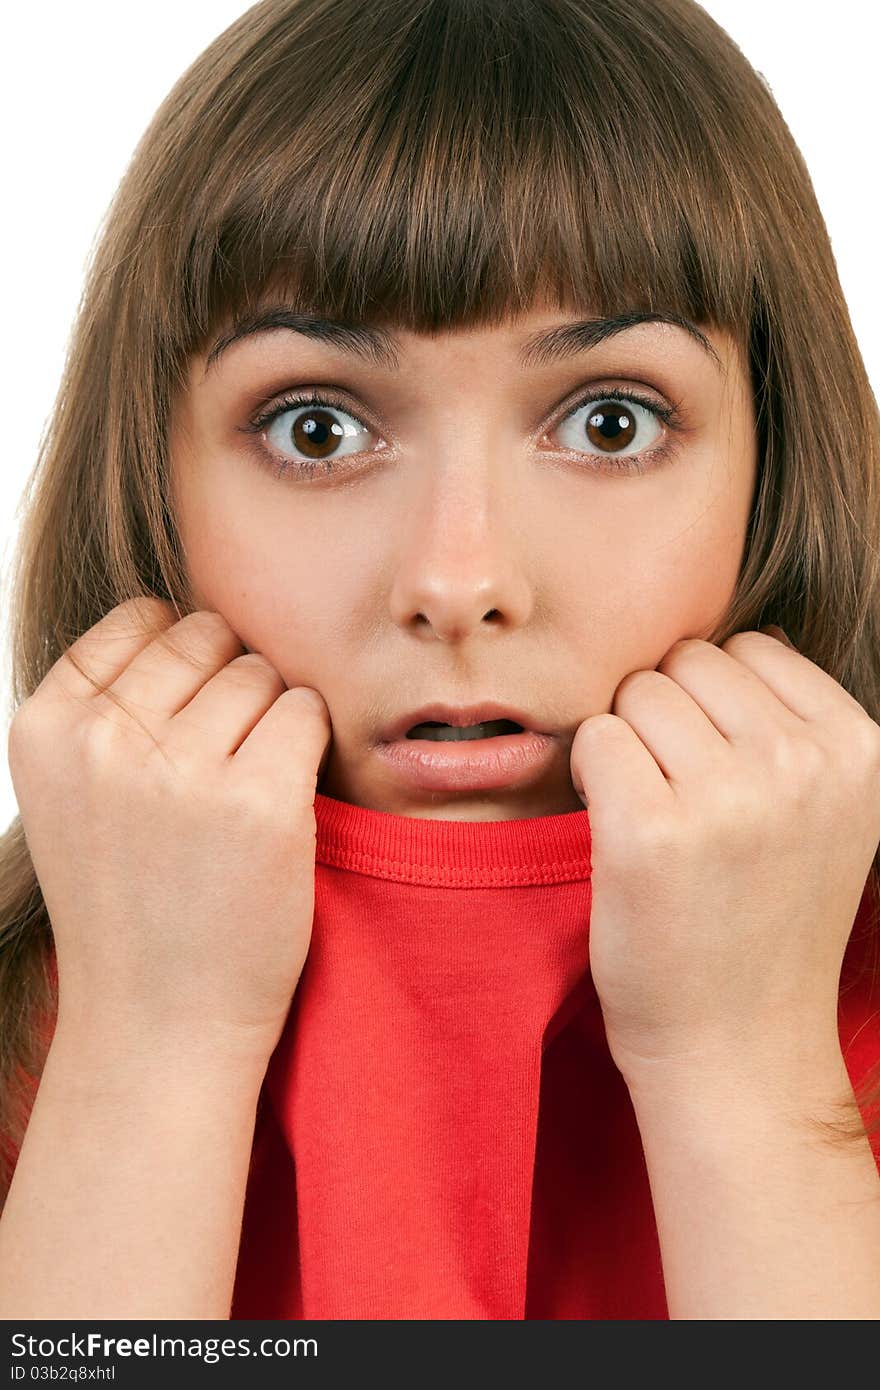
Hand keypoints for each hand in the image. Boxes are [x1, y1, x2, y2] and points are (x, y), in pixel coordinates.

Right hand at [7, 598, 331, 1070]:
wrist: (158, 1023)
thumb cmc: (129, 902)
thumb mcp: (76, 792)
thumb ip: (110, 705)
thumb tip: (190, 619)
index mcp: (47, 727)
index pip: (140, 619)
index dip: (177, 662)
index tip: (180, 724)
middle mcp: (105, 739)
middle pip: (205, 637)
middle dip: (226, 685)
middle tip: (219, 764)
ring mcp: (182, 769)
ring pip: (261, 673)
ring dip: (270, 720)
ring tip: (242, 795)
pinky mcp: (260, 801)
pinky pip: (307, 712)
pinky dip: (307, 747)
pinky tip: (282, 804)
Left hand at [569, 627, 879, 1084]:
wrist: (737, 1052)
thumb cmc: (766, 923)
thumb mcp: (827, 813)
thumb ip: (795, 724)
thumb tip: (740, 634)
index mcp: (860, 748)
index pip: (752, 646)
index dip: (717, 705)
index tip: (720, 773)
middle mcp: (802, 763)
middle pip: (689, 661)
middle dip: (670, 715)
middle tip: (680, 797)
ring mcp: (728, 796)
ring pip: (637, 693)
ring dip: (629, 744)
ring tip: (655, 817)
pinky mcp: (648, 830)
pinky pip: (594, 737)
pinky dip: (591, 775)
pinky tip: (617, 829)